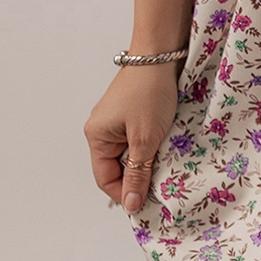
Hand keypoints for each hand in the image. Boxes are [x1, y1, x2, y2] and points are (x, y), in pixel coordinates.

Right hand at [83, 64, 179, 212]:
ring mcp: (116, 121)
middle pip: (117, 167)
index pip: (105, 179)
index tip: (146, 203)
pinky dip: (150, 145)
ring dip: (146, 159)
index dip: (125, 193)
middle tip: (160, 181)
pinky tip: (164, 144)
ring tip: (163, 159)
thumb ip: (138, 173)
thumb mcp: (145, 139)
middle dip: (138, 175)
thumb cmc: (149, 93)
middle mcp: (101, 129)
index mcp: (96, 136)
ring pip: (130, 153)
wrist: (160, 56)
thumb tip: (131, 204)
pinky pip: (137, 139)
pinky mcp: (130, 113)